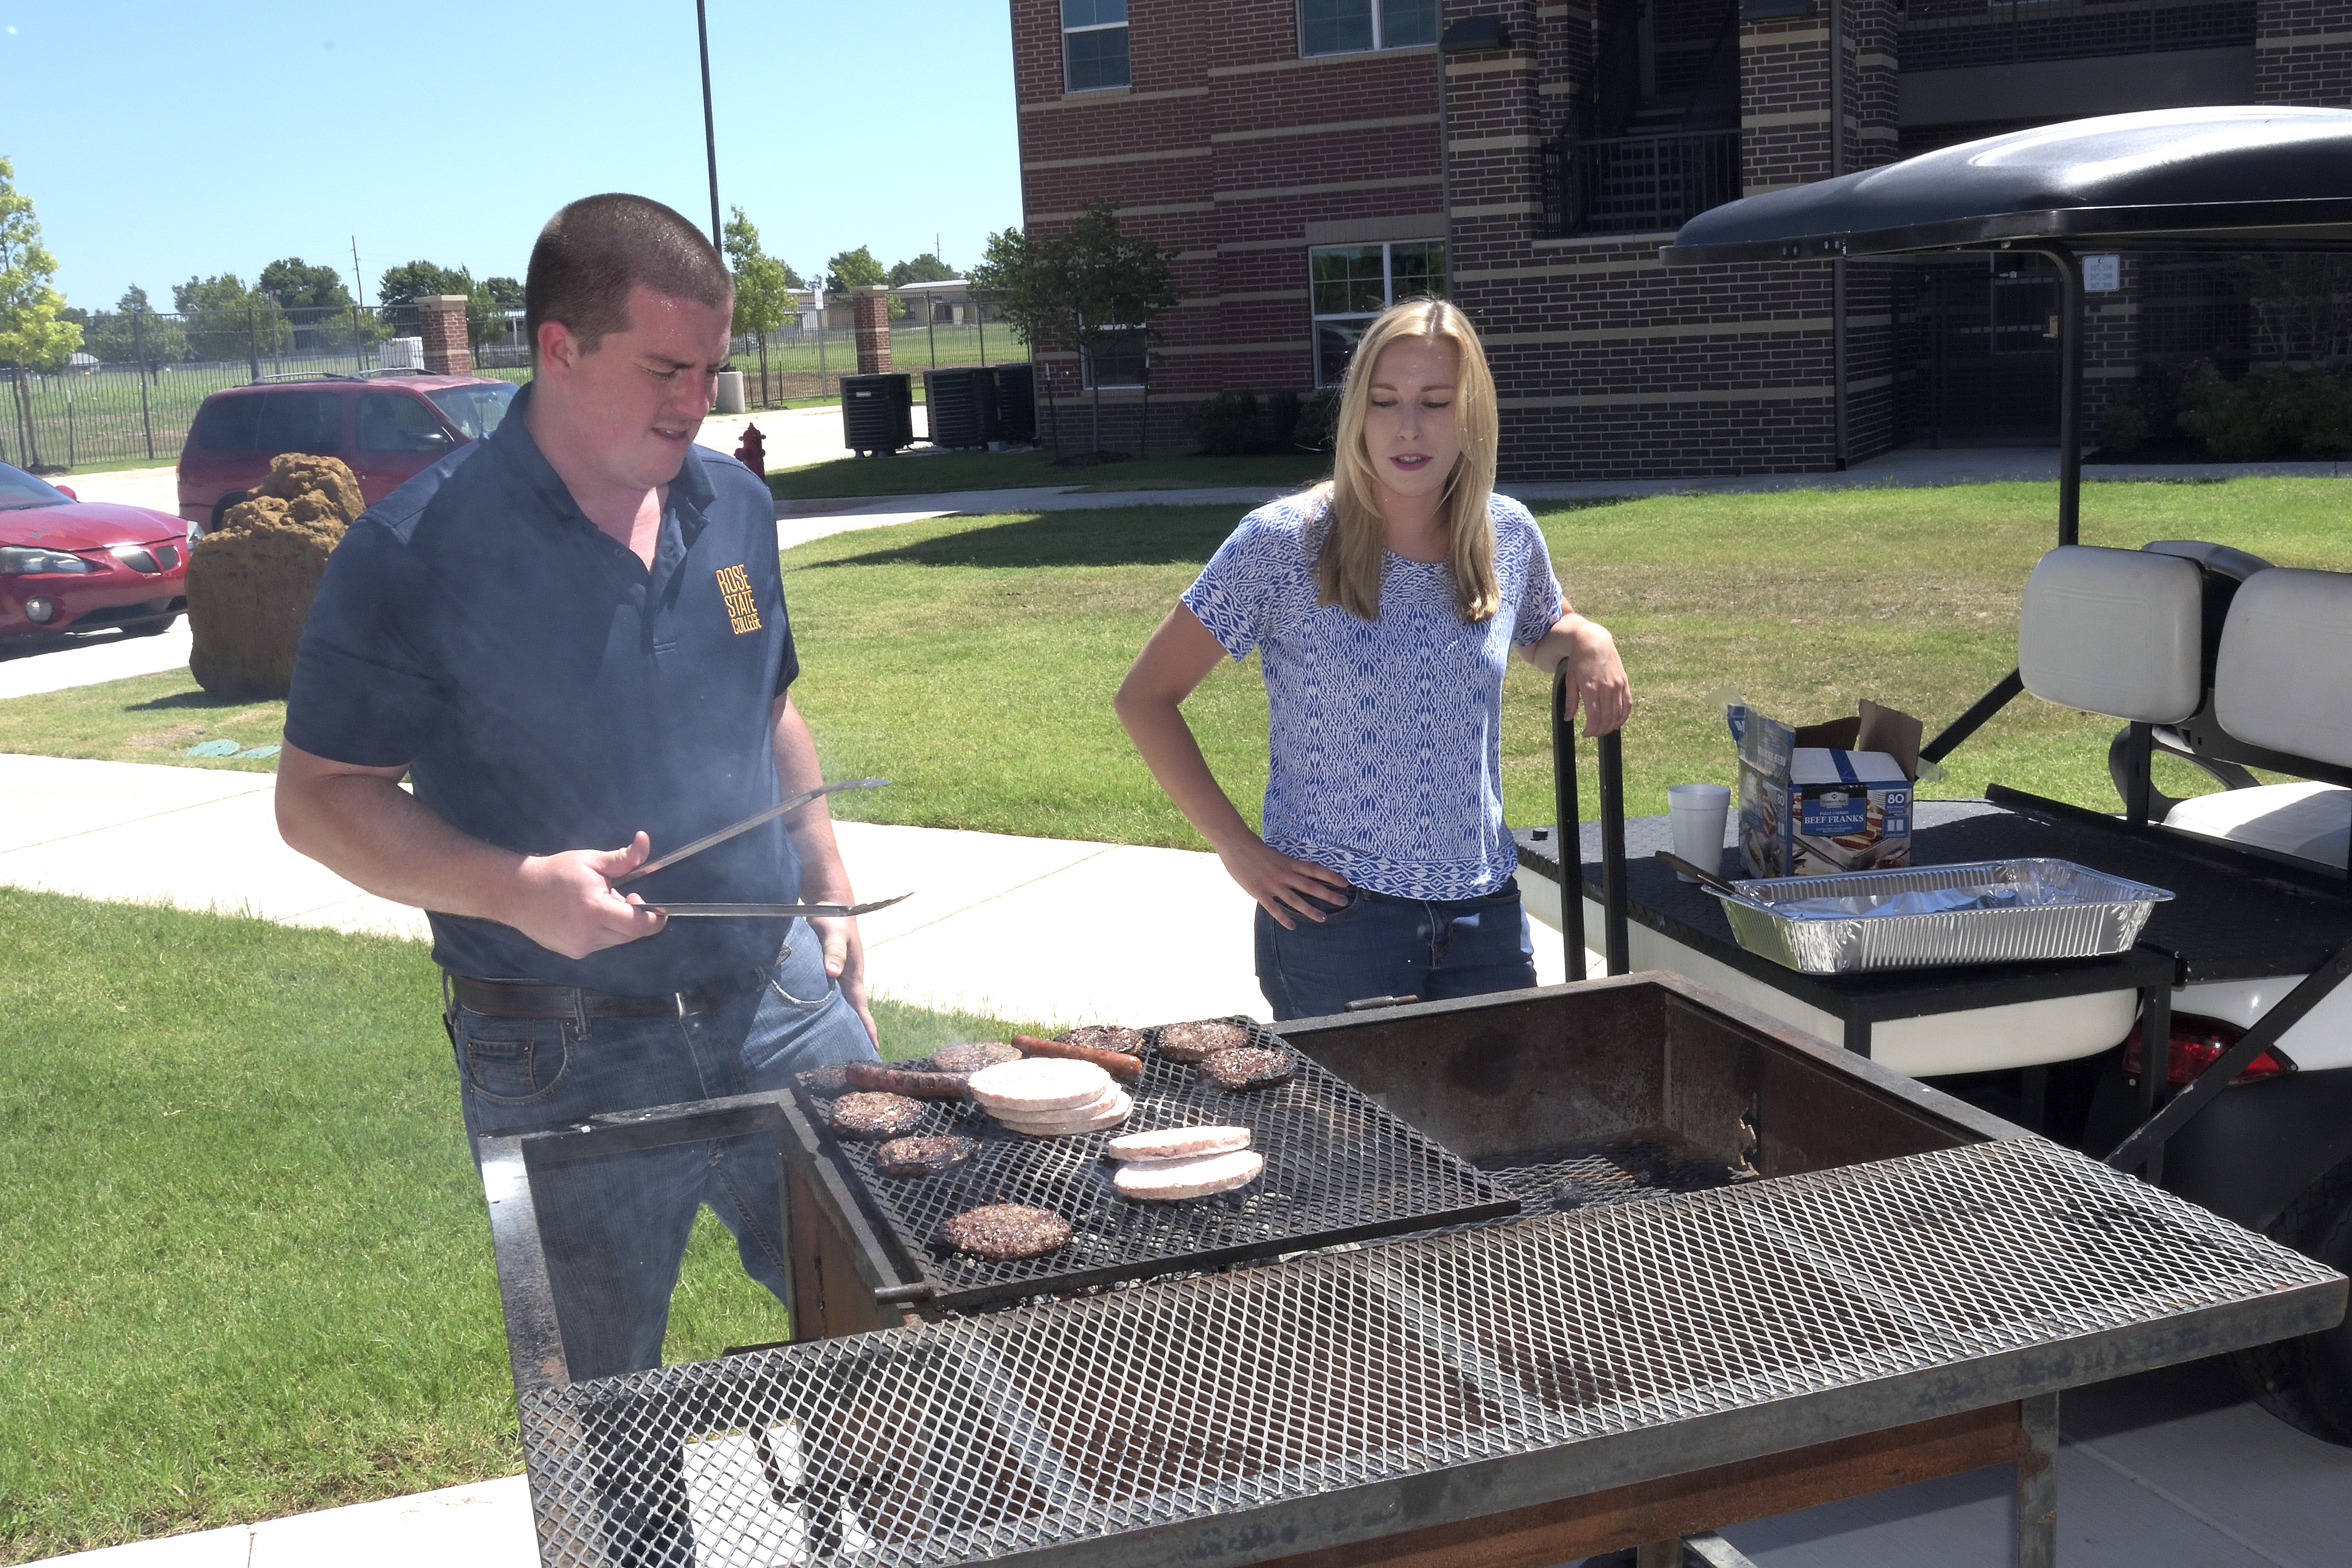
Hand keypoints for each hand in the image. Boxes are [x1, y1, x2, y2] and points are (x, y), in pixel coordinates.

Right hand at [503, 832, 669, 959]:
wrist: (515, 893)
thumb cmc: (554, 873)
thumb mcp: (590, 861)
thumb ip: (622, 859)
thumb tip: (645, 842)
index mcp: (596, 911)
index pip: (638, 926)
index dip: (654, 920)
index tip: (658, 910)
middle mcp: (589, 935)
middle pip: (629, 935)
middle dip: (634, 918)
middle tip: (621, 896)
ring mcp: (579, 948)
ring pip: (615, 941)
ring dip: (617, 925)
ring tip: (598, 904)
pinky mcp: (572, 953)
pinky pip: (599, 945)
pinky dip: (602, 932)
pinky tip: (585, 916)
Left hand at [809, 914, 879, 1047]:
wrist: (831, 902)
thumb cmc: (834, 918)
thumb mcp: (834, 934)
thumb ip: (834, 952)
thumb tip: (833, 974)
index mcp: (854, 975)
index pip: (862, 1008)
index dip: (867, 1028)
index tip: (874, 1049)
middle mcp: (848, 979)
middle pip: (853, 1011)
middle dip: (856, 1032)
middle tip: (855, 1057)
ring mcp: (838, 976)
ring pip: (841, 1005)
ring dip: (842, 1023)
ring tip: (838, 1045)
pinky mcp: (827, 971)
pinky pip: (829, 996)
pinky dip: (829, 1009)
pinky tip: (820, 1019)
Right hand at [1215, 835, 1352, 929]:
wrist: (1235, 842)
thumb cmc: (1252, 846)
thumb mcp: (1274, 854)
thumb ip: (1284, 865)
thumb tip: (1294, 874)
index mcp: (1288, 862)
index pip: (1315, 870)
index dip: (1331, 876)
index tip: (1345, 882)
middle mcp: (1284, 873)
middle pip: (1311, 886)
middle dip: (1328, 894)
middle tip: (1343, 901)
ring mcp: (1272, 884)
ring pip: (1295, 900)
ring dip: (1310, 910)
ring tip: (1323, 918)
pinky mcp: (1259, 892)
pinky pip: (1274, 908)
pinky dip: (1284, 918)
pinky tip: (1293, 926)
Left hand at [1562, 619, 1631, 736]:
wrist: (1594, 642)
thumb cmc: (1579, 661)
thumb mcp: (1570, 680)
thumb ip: (1571, 701)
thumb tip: (1568, 718)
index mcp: (1590, 688)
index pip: (1594, 718)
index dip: (1591, 730)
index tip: (1586, 734)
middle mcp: (1606, 688)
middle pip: (1606, 718)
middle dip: (1600, 730)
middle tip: (1594, 733)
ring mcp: (1617, 685)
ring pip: (1618, 713)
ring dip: (1611, 726)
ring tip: (1604, 730)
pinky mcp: (1625, 682)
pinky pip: (1627, 704)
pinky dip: (1624, 716)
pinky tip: (1617, 723)